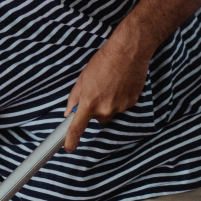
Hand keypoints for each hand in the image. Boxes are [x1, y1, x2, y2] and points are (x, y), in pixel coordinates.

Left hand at [64, 35, 149, 151]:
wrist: (128, 52)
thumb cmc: (103, 62)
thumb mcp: (82, 79)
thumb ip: (74, 99)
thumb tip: (69, 113)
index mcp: (89, 103)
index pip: (77, 128)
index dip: (71, 140)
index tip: (69, 148)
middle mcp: (105, 109)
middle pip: (97, 119)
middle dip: (96, 109)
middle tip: (98, 92)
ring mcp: (120, 107)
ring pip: (110, 113)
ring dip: (109, 103)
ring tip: (111, 84)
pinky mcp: (132, 102)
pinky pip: (122, 106)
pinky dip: (120, 98)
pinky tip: (121, 84)